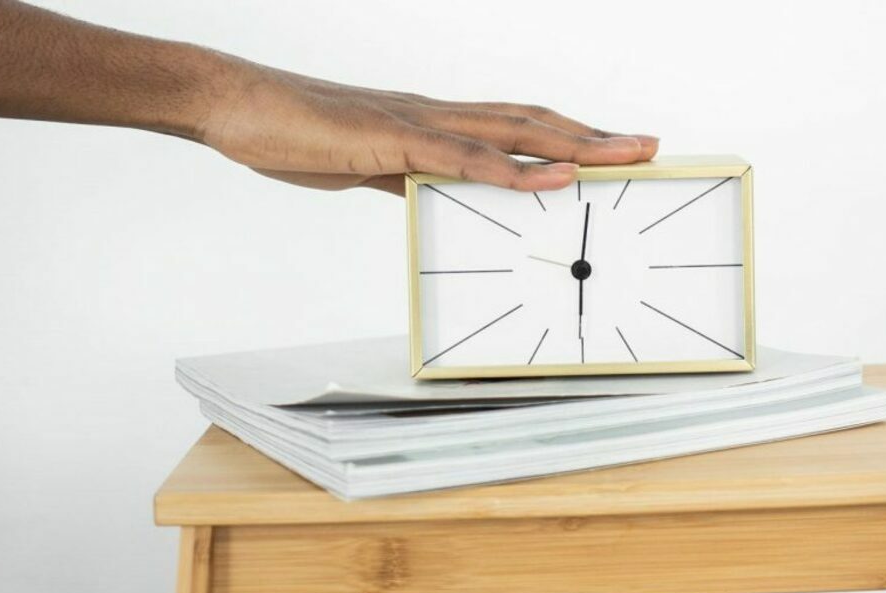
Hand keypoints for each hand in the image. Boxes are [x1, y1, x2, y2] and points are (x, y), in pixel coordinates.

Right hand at [199, 61, 658, 194]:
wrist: (235, 104)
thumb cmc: (298, 134)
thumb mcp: (368, 168)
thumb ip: (414, 179)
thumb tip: (447, 197)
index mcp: (434, 124)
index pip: (517, 128)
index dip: (569, 136)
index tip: (613, 150)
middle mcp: (437, 115)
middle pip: (533, 122)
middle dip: (595, 136)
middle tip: (650, 147)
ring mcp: (417, 122)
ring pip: (512, 131)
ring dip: (573, 144)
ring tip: (624, 156)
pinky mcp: (390, 138)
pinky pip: (461, 155)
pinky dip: (512, 168)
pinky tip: (552, 175)